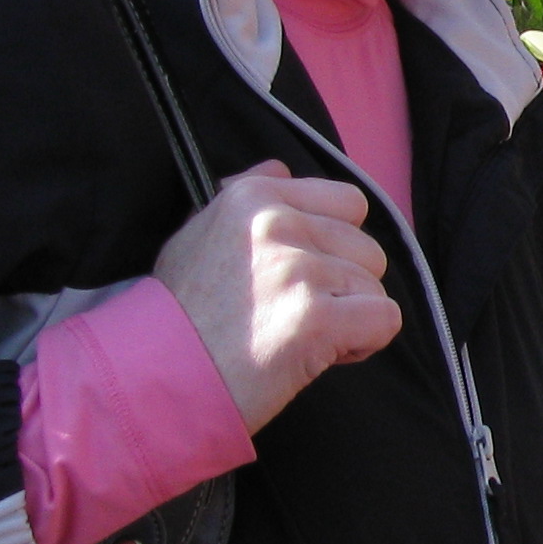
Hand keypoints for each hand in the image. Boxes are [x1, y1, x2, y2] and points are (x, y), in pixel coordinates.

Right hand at [151, 161, 400, 433]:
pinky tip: (319, 355)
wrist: (157, 378)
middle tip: (297, 316)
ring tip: (299, 338)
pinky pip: (385, 320)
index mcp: (253, 196)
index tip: (303, 278)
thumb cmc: (179, 316)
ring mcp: (298, 268)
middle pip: (367, 248)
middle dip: (345, 287)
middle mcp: (278, 224)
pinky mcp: (316, 316)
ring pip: (375, 287)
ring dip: (350, 318)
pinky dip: (363, 344)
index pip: (347, 202)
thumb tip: (282, 165)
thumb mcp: (197, 236)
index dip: (335, 245)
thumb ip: (242, 197)